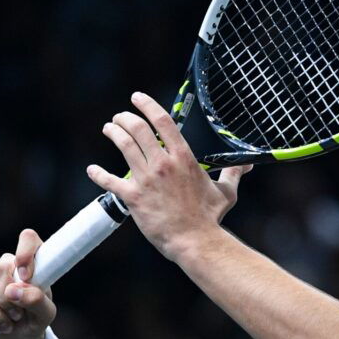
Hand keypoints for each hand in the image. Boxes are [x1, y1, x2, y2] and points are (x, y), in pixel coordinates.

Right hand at [0, 229, 55, 338]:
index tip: (25, 277)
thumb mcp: (45, 315)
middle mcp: (7, 263)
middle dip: (7, 300)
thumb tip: (13, 291)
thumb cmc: (33, 320)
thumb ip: (36, 300)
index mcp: (32, 263)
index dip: (25, 254)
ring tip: (7, 325)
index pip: (29, 240)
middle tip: (17, 316)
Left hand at [86, 91, 251, 261]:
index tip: (138, 98)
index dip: (148, 105)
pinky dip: (98, 174)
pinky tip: (92, 170)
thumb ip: (232, 175)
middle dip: (125, 118)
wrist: (195, 240)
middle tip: (120, 117)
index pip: (163, 122)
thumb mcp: (225, 192)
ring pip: (124, 146)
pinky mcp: (133, 197)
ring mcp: (146, 179)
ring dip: (113, 133)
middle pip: (138, 129)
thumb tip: (245, 166)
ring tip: (109, 128)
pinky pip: (109, 181)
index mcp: (184, 158)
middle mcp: (163, 164)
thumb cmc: (210, 217)